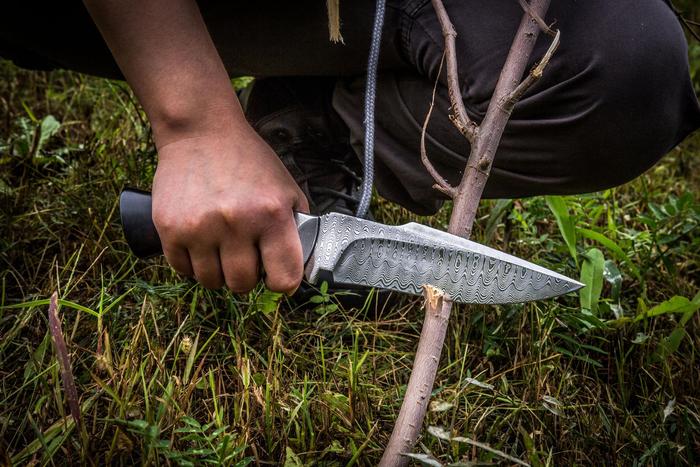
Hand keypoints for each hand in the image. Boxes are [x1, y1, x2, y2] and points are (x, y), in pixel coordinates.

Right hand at [151, 125, 308, 292]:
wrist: (201, 131)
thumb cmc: (248, 161)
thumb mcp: (287, 188)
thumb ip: (297, 228)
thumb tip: (300, 268)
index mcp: (271, 214)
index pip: (284, 278)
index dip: (282, 281)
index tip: (276, 274)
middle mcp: (236, 223)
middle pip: (243, 284)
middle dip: (247, 274)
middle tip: (245, 254)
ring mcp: (199, 227)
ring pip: (211, 282)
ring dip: (219, 270)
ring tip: (222, 246)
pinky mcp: (170, 228)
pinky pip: (183, 269)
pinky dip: (194, 263)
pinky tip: (201, 242)